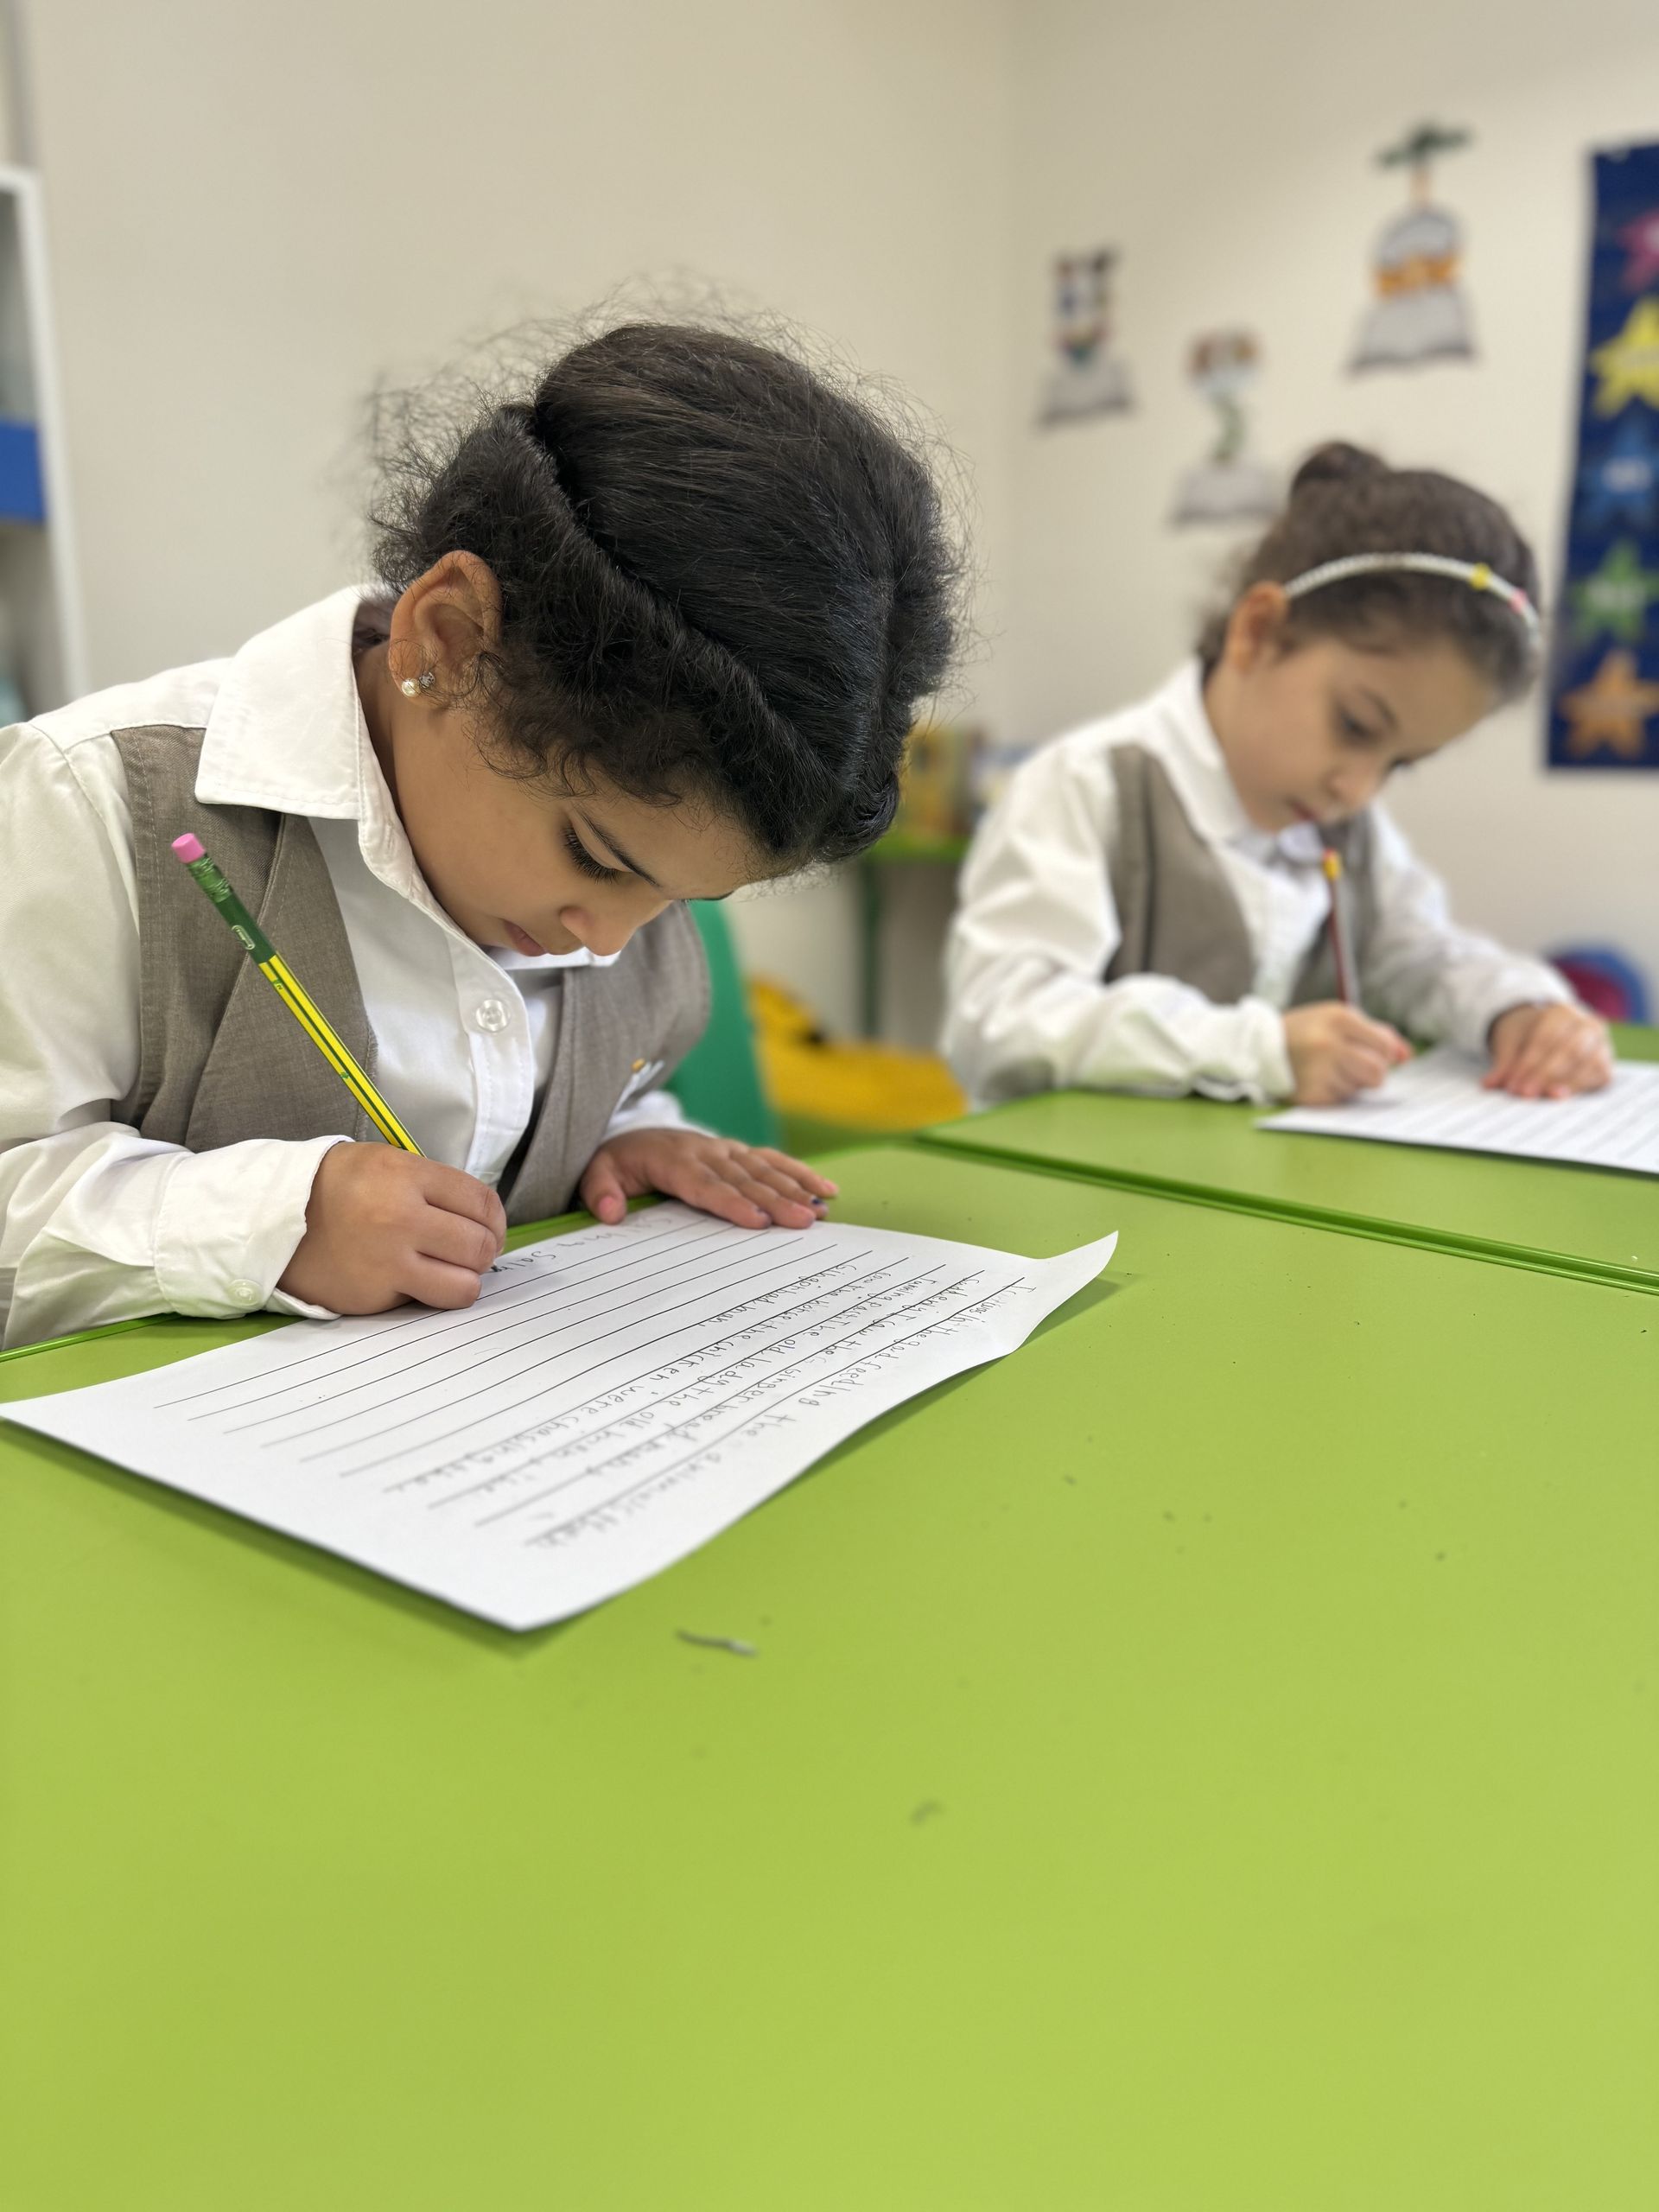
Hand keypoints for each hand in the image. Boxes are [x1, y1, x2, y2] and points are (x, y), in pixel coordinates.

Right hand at [278, 1144, 505, 1312]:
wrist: (273, 1220)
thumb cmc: (335, 1189)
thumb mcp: (384, 1164)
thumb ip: (432, 1185)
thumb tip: (481, 1217)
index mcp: (404, 1174)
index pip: (481, 1202)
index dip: (495, 1220)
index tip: (489, 1228)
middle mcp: (400, 1215)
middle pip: (479, 1244)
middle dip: (484, 1251)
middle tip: (472, 1252)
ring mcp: (388, 1259)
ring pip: (466, 1284)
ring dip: (466, 1280)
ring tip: (451, 1271)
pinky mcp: (377, 1293)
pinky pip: (431, 1301)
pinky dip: (435, 1295)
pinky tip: (420, 1282)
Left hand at [578, 1129, 837, 1229]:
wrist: (632, 1135)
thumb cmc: (618, 1162)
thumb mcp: (596, 1174)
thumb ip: (600, 1192)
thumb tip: (611, 1214)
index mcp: (673, 1161)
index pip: (705, 1185)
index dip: (732, 1203)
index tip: (756, 1221)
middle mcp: (706, 1152)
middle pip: (744, 1180)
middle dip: (776, 1200)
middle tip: (803, 1221)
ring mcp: (726, 1150)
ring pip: (764, 1169)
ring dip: (795, 1189)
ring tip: (820, 1210)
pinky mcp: (738, 1153)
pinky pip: (773, 1161)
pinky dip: (800, 1174)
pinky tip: (825, 1190)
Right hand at [1283, 1002, 1412, 1103]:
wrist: (1260, 1047)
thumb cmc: (1308, 1031)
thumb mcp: (1339, 1020)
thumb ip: (1377, 1034)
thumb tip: (1407, 1056)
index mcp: (1339, 1018)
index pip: (1385, 1045)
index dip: (1384, 1053)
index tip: (1372, 1051)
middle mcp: (1329, 1043)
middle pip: (1378, 1072)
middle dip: (1373, 1073)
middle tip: (1353, 1065)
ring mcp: (1318, 1070)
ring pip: (1361, 1088)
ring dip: (1352, 1082)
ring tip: (1330, 1070)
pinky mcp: (1311, 1093)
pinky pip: (1342, 1099)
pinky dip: (1335, 1092)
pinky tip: (1318, 1080)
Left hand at [1484, 1002, 1612, 1097]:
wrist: (1548, 1032)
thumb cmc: (1528, 1036)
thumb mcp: (1511, 1042)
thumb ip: (1504, 1063)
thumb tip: (1489, 1084)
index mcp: (1561, 1012)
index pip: (1545, 1038)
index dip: (1529, 1063)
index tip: (1513, 1085)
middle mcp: (1587, 1024)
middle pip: (1570, 1050)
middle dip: (1546, 1074)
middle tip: (1526, 1093)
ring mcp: (1601, 1043)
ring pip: (1589, 1063)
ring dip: (1567, 1083)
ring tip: (1547, 1096)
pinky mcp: (1606, 1063)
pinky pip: (1600, 1075)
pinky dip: (1582, 1087)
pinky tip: (1562, 1096)